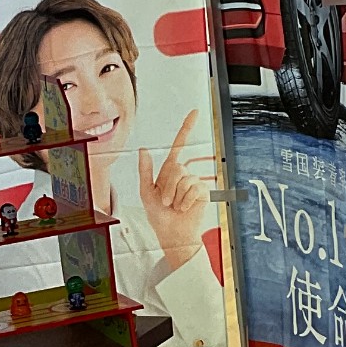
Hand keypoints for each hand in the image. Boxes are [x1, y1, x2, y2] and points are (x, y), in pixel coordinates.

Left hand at [138, 110, 209, 275]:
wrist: (172, 234)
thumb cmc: (159, 216)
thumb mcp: (146, 192)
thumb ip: (145, 170)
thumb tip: (143, 149)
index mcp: (168, 171)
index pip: (179, 145)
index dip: (186, 128)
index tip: (195, 112)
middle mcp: (182, 174)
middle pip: (175, 167)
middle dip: (167, 187)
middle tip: (166, 202)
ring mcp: (193, 182)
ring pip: (182, 178)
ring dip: (174, 196)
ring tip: (175, 206)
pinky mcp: (202, 192)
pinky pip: (192, 188)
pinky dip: (184, 201)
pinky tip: (184, 208)